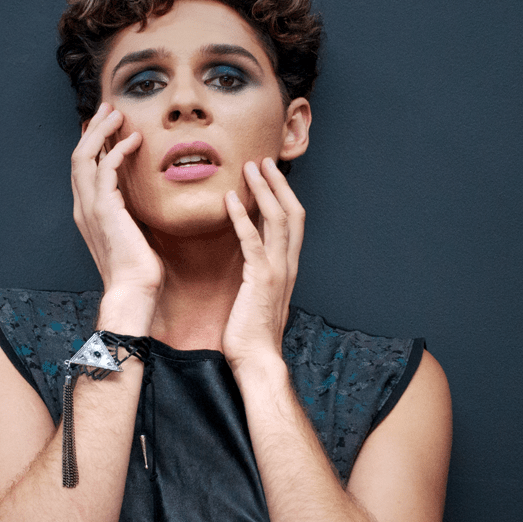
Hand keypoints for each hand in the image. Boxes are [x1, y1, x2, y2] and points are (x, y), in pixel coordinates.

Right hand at [71, 103, 163, 306]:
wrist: (132, 291)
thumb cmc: (138, 270)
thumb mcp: (136, 234)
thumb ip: (134, 214)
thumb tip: (147, 202)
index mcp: (89, 213)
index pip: (84, 170)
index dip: (92, 144)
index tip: (107, 126)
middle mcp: (84, 207)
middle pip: (79, 156)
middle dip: (93, 129)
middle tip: (108, 110)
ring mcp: (90, 208)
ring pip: (85, 156)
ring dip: (101, 131)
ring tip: (117, 114)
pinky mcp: (104, 209)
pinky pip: (105, 169)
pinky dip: (117, 150)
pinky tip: (133, 140)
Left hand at [221, 157, 304, 375]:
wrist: (258, 360)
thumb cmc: (252, 334)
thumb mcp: (257, 298)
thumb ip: (258, 277)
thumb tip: (249, 264)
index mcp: (288, 268)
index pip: (293, 223)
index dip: (283, 196)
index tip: (269, 176)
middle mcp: (288, 265)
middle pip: (292, 212)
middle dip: (279, 184)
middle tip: (263, 161)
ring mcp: (277, 270)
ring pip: (277, 219)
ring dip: (264, 190)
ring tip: (250, 168)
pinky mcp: (261, 278)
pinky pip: (252, 240)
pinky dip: (242, 216)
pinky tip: (230, 199)